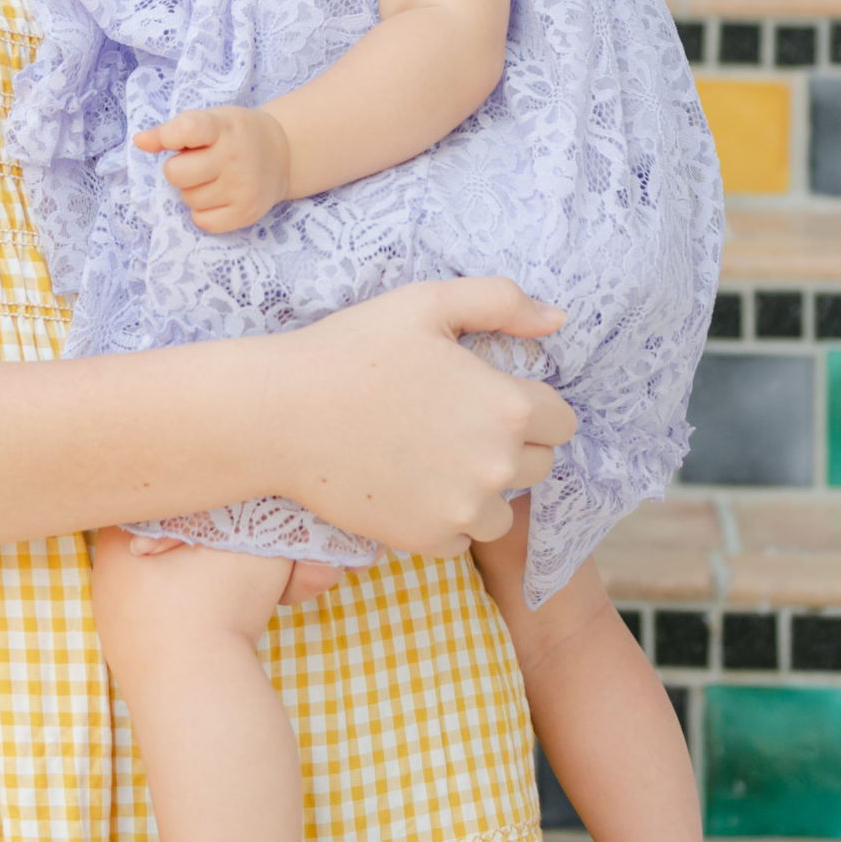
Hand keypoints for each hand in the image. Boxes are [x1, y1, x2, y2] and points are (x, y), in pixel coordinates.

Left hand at [133, 103, 291, 231]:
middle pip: (176, 174)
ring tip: (212, 178)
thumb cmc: (234, 135)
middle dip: (178, 169)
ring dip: (193, 190)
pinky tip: (218, 196)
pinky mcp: (246, 213)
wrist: (282, 154)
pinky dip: (203, 212)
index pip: (187, 129)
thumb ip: (171, 130)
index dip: (169, 137)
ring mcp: (242, 187)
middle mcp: (235, 157)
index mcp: (223, 127)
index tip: (173, 140)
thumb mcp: (209, 121)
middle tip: (196, 163)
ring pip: (188, 199)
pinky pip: (202, 221)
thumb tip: (139, 142)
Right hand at [268, 278, 575, 560]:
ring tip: (433, 456)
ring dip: (483, 488)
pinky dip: (446, 519)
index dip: (529, 405)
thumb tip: (557, 321)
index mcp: (508, 406)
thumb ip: (501, 301)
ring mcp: (464, 510)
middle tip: (452, 422)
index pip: (562, 420)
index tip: (486, 395)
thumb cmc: (351, 349)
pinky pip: (463, 539)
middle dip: (509, 445)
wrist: (279, 415)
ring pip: (505, 509)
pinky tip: (409, 484)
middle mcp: (498, 465)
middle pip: (539, 465)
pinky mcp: (428, 540)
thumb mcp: (425, 302)